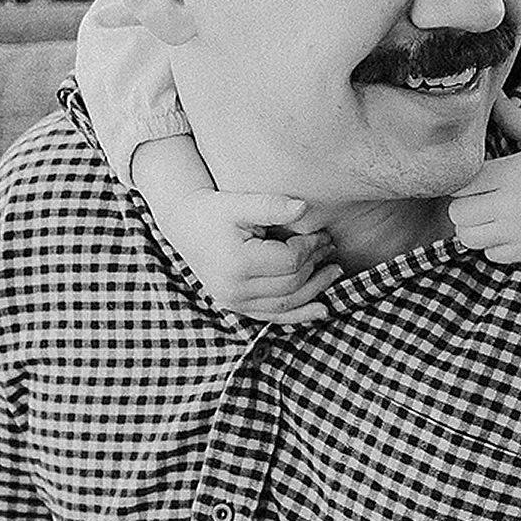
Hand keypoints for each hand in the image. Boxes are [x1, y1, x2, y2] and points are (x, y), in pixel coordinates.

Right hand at [168, 188, 341, 322]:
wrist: (186, 228)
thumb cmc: (214, 211)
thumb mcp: (239, 203)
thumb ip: (271, 205)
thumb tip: (304, 208)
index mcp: (237, 263)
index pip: (289, 261)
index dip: (312, 247)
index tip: (323, 233)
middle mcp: (234, 288)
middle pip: (291, 283)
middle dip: (316, 266)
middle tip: (331, 248)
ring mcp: (234, 302)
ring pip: (287, 303)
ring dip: (315, 289)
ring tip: (334, 272)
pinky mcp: (237, 307)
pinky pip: (274, 316)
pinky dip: (300, 314)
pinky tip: (322, 309)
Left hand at [449, 97, 520, 265]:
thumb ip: (513, 118)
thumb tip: (494, 94)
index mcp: (512, 174)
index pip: (461, 182)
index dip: (461, 179)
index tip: (474, 175)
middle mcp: (510, 205)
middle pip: (457, 212)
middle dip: (462, 204)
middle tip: (476, 196)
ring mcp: (517, 231)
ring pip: (467, 237)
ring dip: (471, 227)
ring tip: (485, 214)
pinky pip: (490, 254)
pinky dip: (491, 245)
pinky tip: (503, 230)